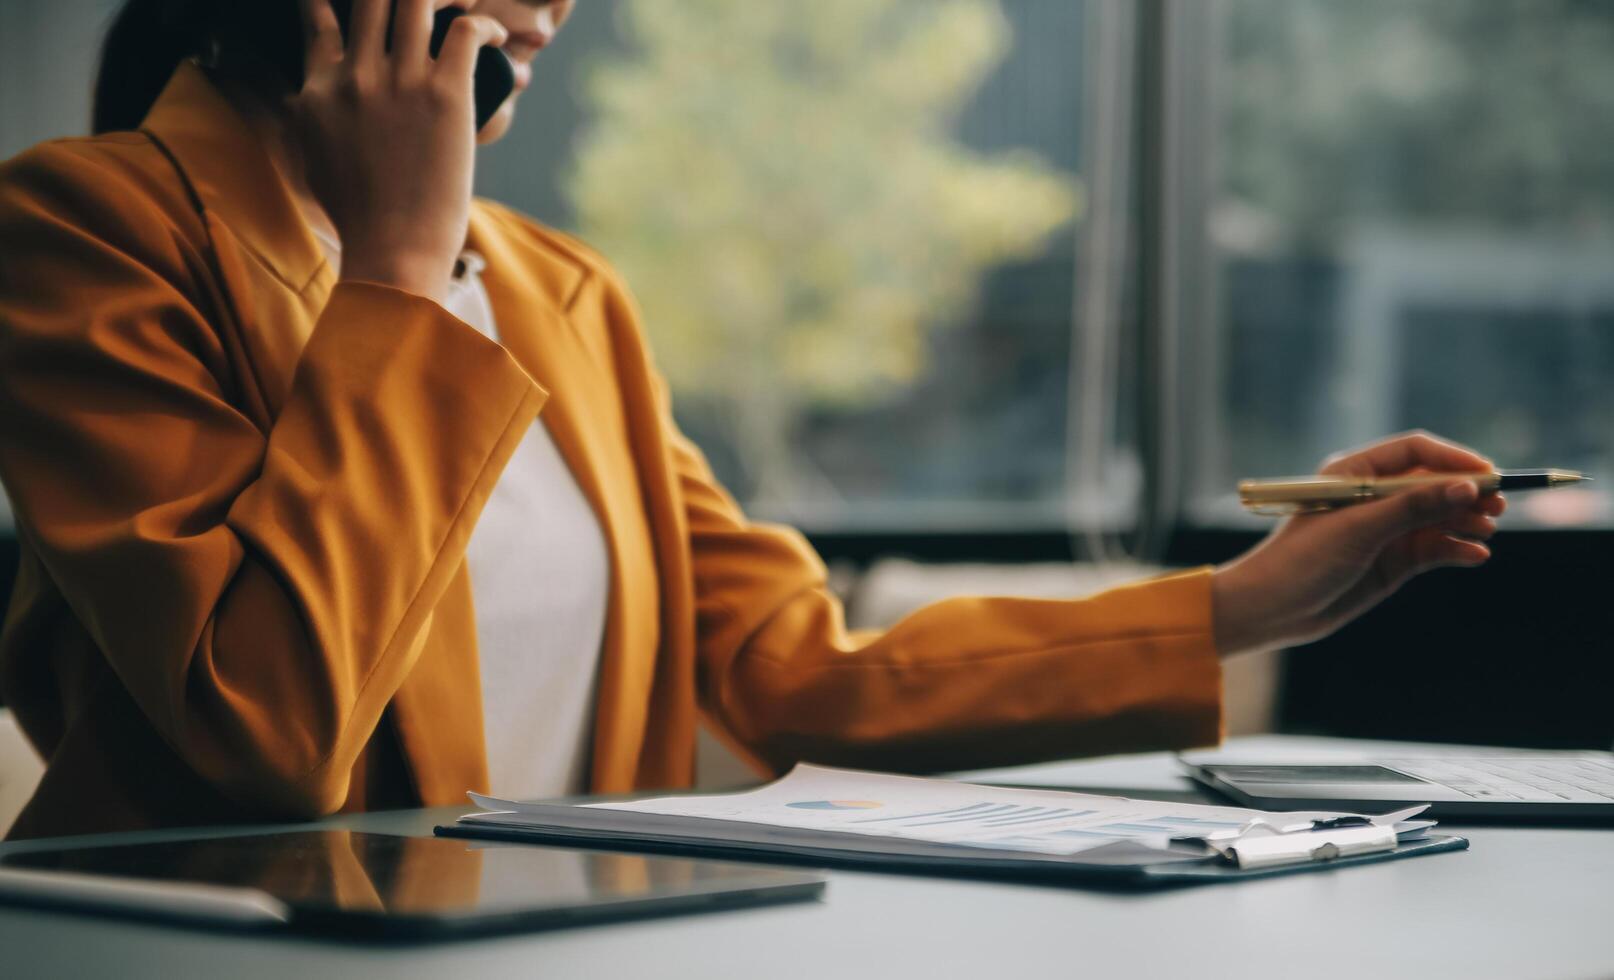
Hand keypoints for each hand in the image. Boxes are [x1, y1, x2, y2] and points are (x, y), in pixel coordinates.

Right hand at [293, 0, 507, 304]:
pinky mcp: (445, 94)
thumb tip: (298, 102)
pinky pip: (465, 30)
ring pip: (416, 0)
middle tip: (422, 7)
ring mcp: (400, 82)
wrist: (393, 250)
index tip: (346, 0)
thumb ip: (304, 118)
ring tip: (460, 10)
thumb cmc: (360, 216)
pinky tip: (495, 37)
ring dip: (443, 0)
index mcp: (319, 89)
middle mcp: (354, 76)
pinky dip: (485, 25)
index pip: (319, 18)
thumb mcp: (311, 158)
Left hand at [1212, 431, 1505, 655]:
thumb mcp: (1359, 529)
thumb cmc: (1303, 559)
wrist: (1273, 609)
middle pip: (1434, 484)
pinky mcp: (1393, 561)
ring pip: (1440, 517)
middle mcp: (1373, 498)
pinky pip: (1435, 548)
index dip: (1452, 459)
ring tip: (1486, 531)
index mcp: (1354, 474)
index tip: (1486, 473)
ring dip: (1467, 521)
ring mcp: (1385, 530)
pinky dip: (1457, 549)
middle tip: (1498, 506)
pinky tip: (1475, 556)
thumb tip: (1467, 487)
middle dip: (1468, 492)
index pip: (1414, 452)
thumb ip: (1413, 507)